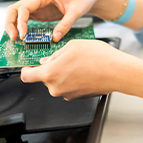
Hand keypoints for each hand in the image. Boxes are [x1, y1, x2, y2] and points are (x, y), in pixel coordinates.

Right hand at [5, 0, 98, 41]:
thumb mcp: (76, 12)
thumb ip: (65, 25)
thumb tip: (55, 38)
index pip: (24, 6)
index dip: (20, 21)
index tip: (22, 34)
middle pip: (15, 8)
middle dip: (10, 23)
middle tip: (13, 38)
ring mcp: (37, 6)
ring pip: (17, 14)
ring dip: (13, 26)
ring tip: (15, 40)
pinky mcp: (39, 13)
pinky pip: (25, 19)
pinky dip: (21, 27)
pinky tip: (22, 37)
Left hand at [21, 39, 142, 100]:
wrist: (117, 72)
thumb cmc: (98, 58)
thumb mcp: (72, 46)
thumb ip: (55, 54)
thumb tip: (47, 59)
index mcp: (50, 74)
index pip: (26, 76)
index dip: (25, 69)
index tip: (27, 64)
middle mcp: (56, 87)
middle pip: (44, 77)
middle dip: (50, 67)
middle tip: (61, 56)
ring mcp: (67, 94)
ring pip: (57, 81)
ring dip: (62, 72)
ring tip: (76, 60)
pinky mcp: (77, 97)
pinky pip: (68, 86)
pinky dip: (71, 78)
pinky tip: (82, 68)